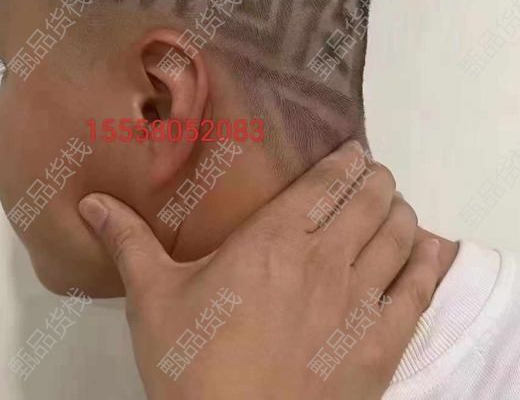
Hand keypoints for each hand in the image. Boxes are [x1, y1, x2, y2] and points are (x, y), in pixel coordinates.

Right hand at [78, 140, 441, 399]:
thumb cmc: (192, 366)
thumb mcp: (153, 299)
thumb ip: (127, 242)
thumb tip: (89, 202)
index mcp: (273, 240)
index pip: (328, 184)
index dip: (349, 161)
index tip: (354, 151)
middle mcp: (325, 260)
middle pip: (370, 201)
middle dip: (377, 180)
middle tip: (372, 175)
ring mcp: (359, 304)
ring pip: (399, 236)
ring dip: (402, 212)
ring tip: (394, 204)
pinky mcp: (381, 347)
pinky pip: (419, 291)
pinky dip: (429, 261)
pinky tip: (431, 248)